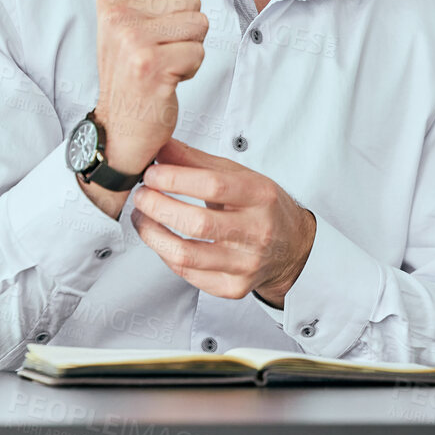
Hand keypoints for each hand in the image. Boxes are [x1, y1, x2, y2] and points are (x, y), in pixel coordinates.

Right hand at [87, 0, 207, 198]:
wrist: (120, 127)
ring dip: (189, 50)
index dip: (175, 8)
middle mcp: (117, 15)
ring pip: (199, 25)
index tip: (152, 33)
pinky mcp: (151, 65)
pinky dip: (189, 70)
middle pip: (192, 0)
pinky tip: (166, 81)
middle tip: (159, 53)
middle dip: (186, 30)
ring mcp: (132, 40)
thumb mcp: (127, 20)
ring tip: (163, 66)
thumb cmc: (129, 72)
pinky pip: (197, 52)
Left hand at [130, 140, 316, 306]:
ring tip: (142, 217)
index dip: (175, 178)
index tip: (152, 174)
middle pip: (197, 224)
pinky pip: (188, 274)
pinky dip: (165, 254)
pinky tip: (161, 239)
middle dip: (158, 207)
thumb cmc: (262, 206)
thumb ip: (197, 160)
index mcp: (260, 196)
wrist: (293, 246)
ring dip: (152, 234)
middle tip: (141, 195)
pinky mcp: (234, 288)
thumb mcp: (238, 175)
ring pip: (186, 256)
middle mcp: (257, 232)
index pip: (213, 185)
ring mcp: (246, 264)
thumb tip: (160, 146)